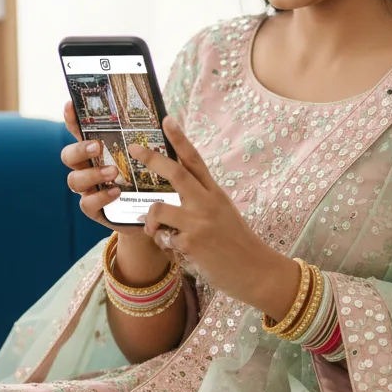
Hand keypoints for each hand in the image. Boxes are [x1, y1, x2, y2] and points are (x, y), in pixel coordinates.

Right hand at [60, 101, 153, 241]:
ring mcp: (88, 190)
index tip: (70, 106)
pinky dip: (100, 197)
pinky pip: (87, 204)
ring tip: (113, 172)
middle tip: (97, 147)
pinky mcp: (94, 210)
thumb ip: (148, 141)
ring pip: (74, 180)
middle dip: (80, 149)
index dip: (72, 119)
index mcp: (96, 151)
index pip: (79, 132)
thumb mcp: (148, 158)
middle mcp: (86, 168)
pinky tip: (116, 192)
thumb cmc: (149, 179)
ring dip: (92, 174)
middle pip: (68, 155)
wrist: (154, 214)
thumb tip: (165, 117)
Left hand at [131, 116, 293, 312]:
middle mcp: (207, 203)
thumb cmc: (238, 244)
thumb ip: (201, 201)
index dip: (180, 139)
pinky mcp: (191, 244)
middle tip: (134, 148)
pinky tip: (177, 253)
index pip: (195, 160)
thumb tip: (171, 197)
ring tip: (155, 231)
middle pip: (175, 173)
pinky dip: (164, 246)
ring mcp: (198, 223)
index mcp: (215, 193)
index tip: (166, 120)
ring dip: (150, 221)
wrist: (257, 271)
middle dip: (151, 158)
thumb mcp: (223, 214)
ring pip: (158, 209)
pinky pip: (162, 239)